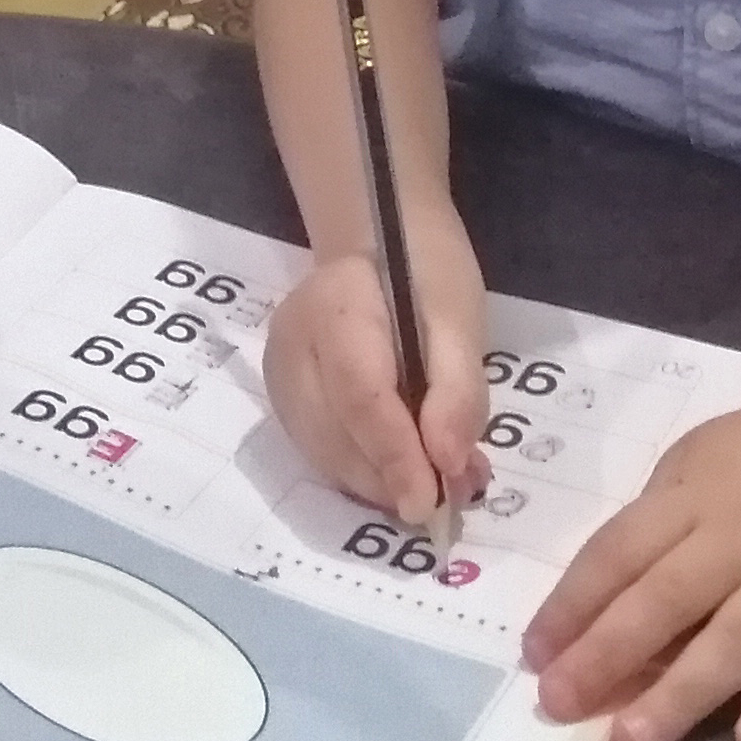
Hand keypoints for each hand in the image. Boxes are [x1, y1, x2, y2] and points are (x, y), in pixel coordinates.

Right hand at [260, 196, 488, 528]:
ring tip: (441, 484)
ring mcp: (281, 377)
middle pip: (336, 436)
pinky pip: (326, 453)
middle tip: (451, 497)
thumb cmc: (425, 270)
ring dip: (385, 484)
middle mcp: (290, 346)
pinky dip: (370, 474)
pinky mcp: (287, 401)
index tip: (431, 500)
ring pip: (328, 456)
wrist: (379, 240)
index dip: (395, 454)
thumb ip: (457, 390)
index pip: (358, 394)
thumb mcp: (459, 318)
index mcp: (333, 305)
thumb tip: (448, 464)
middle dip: (394, 478)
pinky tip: (408, 469)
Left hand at [521, 375, 740, 740]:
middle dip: (604, 656)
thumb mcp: (709, 454)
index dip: (572, 604)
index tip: (533, 654)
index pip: (618, 553)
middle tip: (557, 706)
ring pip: (733, 641)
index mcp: (696, 497)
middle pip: (662, 601)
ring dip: (679, 694)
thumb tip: (612, 584)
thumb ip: (664, 512)